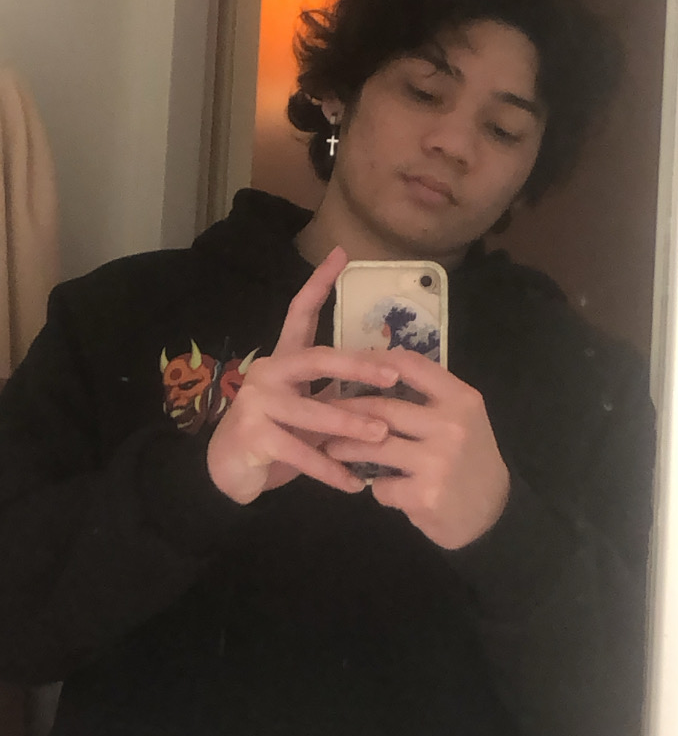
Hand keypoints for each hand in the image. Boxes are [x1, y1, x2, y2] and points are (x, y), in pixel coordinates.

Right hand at [207, 247, 396, 503]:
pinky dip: (329, 469)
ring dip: (349, 424)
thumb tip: (386, 377)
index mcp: (283, 359)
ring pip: (311, 411)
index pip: (300, 312)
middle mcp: (268, 372)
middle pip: (315, 358)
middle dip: (357, 366)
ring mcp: (257, 403)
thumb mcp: (305, 407)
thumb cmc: (276, 434)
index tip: (342, 254)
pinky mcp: (252, 436)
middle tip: (392, 375)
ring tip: (381, 435)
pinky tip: (353, 482)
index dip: (319, 282)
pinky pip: (299, 453)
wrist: (227, 472)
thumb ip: (333, 391)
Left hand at [326, 347, 510, 549]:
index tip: (349, 365)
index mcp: (460, 398)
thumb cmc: (470, 459)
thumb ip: (428, 397)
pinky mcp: (425, 494)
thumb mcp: (462, 417)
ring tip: (330, 447)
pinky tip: (380, 488)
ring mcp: (438, 461)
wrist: (495, 513)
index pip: (411, 365)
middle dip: (345, 410)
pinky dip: (375, 487)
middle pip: (382, 408)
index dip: (374, 361)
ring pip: (374, 445)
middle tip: (323, 412)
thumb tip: (373, 372)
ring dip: (345, 447)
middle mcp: (451, 425)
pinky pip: (382, 485)